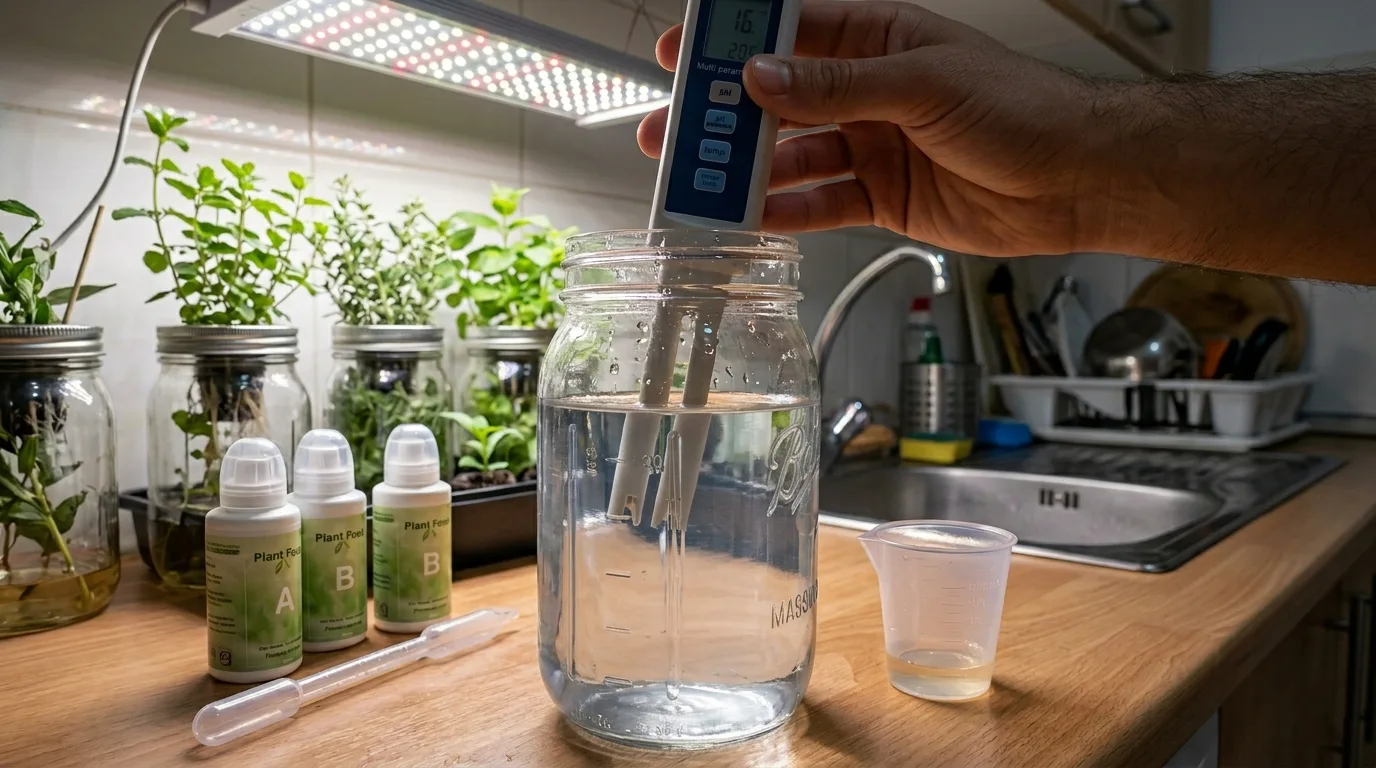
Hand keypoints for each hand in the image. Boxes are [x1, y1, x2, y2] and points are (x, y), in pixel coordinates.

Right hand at [637, 1, 1119, 256]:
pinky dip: (786, 212)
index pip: (790, 30)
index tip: (686, 51)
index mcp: (878, 40)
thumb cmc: (1023, 108)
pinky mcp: (881, 197)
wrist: (1077, 179)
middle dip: (724, 116)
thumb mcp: (922, 84)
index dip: (735, 40)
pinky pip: (820, 204)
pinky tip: (753, 218)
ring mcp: (871, 146)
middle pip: (778, 99)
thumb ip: (837, 83)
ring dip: (747, 170)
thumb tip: (763, 75)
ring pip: (792, 155)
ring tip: (702, 185)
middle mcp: (868, 91)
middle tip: (674, 132)